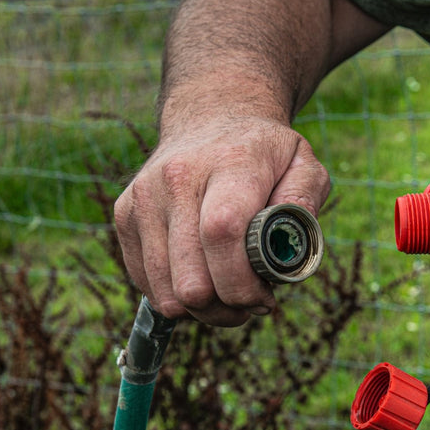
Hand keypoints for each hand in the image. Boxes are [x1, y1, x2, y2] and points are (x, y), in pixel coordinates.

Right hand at [114, 111, 329, 326]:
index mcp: (229, 163)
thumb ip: (306, 201)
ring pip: (164, 292)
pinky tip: (201, 277)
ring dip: (201, 310)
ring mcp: (144, 197)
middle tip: (250, 303)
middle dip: (225, 308)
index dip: (241, 283)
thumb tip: (287, 244)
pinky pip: (145, 282)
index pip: (222, 233)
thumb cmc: (264, 154)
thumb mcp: (304, 164)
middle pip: (190, 278)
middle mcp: (177, 178)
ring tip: (227, 294)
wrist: (210, 119)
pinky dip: (175, 294)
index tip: (264, 298)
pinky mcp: (124, 214)